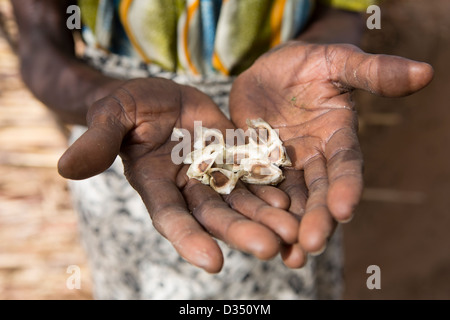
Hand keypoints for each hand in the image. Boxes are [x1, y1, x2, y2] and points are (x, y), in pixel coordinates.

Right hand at [57, 78, 300, 272]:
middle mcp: (187, 188)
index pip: (170, 217)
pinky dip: (269, 188)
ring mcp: (213, 174)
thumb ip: (98, 140)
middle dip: (240, 233)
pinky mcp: (233, 158)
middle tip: (269, 248)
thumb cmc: (130, 105)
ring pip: (241, 202)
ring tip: (292, 230)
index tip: (212, 263)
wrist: (160, 96)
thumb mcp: (112, 115)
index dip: (188, 239)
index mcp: (155, 185)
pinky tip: (289, 198)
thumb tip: (66, 168)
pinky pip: (253, 176)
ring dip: (266, 217)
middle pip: (214, 216)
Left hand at [229, 41, 433, 256]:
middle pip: (318, 193)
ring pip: (289, 200)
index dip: (347, 187)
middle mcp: (313, 158)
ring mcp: (283, 165)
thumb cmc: (307, 64)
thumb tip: (426, 72)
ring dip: (288, 227)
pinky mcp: (254, 164)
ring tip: (286, 256)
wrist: (269, 70)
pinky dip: (256, 209)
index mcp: (336, 137)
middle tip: (310, 246)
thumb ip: (374, 72)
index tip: (344, 210)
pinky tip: (251, 231)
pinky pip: (255, 188)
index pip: (346, 166)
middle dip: (316, 219)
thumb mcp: (338, 61)